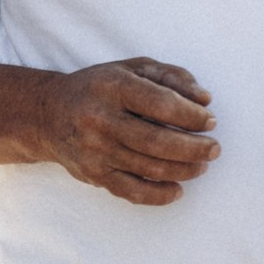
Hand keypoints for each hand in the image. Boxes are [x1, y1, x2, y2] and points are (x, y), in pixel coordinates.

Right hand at [38, 57, 218, 205]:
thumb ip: (171, 76)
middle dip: (194, 148)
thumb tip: (204, 100)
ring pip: (150, 168)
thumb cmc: (100, 88)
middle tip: (214, 149)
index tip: (210, 121)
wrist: (48, 114)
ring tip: (201, 166)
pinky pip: (132, 192)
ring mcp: (95, 150)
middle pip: (158, 142)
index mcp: (112, 87)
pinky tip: (178, 189)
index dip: (192, 116)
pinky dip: (160, 195)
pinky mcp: (93, 174)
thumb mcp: (132, 68)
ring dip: (184, 170)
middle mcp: (100, 119)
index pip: (162, 104)